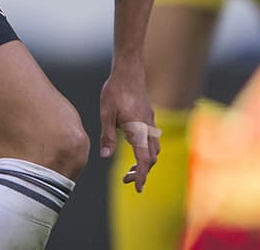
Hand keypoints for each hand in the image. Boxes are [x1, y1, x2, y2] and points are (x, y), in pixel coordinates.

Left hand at [100, 65, 160, 192]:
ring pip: (154, 149)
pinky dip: (145, 150)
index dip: (143, 176)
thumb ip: (107, 136)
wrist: (129, 70)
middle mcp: (148, 128)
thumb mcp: (106, 113)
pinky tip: (133, 147)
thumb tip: (105, 157)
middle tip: (127, 179)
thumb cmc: (115, 90)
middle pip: (152, 158)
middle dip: (142, 172)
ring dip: (145, 162)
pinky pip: (152, 140)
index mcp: (139, 130)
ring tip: (130, 169)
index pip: (145, 160)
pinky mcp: (149, 117)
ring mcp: (150, 122)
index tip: (139, 189)